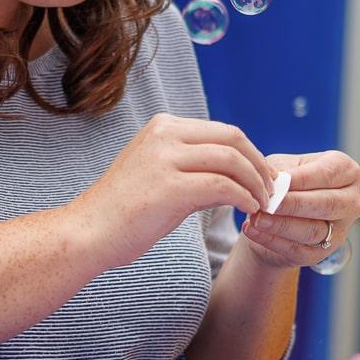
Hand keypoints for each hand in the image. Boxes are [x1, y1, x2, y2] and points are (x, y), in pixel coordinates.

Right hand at [69, 114, 274, 268]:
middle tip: (271, 189)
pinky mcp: (169, 187)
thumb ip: (197, 167)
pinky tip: (247, 210)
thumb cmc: (125, 211)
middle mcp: (165, 134)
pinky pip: (222, 186)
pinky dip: (243, 197)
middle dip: (259, 165)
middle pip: (232, 138)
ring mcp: (165, 158)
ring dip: (255, 183)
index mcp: (164, 126)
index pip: (223, 131)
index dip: (251, 153)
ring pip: (231, 159)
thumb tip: (239, 176)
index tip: (263, 176)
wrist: (88, 233)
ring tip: (262, 204)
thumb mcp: (162, 174)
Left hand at [239, 151, 359, 269]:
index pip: (328, 174)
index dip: (303, 178)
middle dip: (294, 204)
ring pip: (313, 231)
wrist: (278, 214)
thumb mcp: (282, 167)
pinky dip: (272, 241)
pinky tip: (253, 231)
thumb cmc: (286, 182)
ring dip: (282, 225)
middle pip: (327, 205)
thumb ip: (277, 169)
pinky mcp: (320, 254)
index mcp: (347, 171)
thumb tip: (269, 175)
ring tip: (257, 218)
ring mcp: (339, 231)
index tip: (278, 179)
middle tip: (268, 203)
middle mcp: (350, 202)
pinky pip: (298, 249)